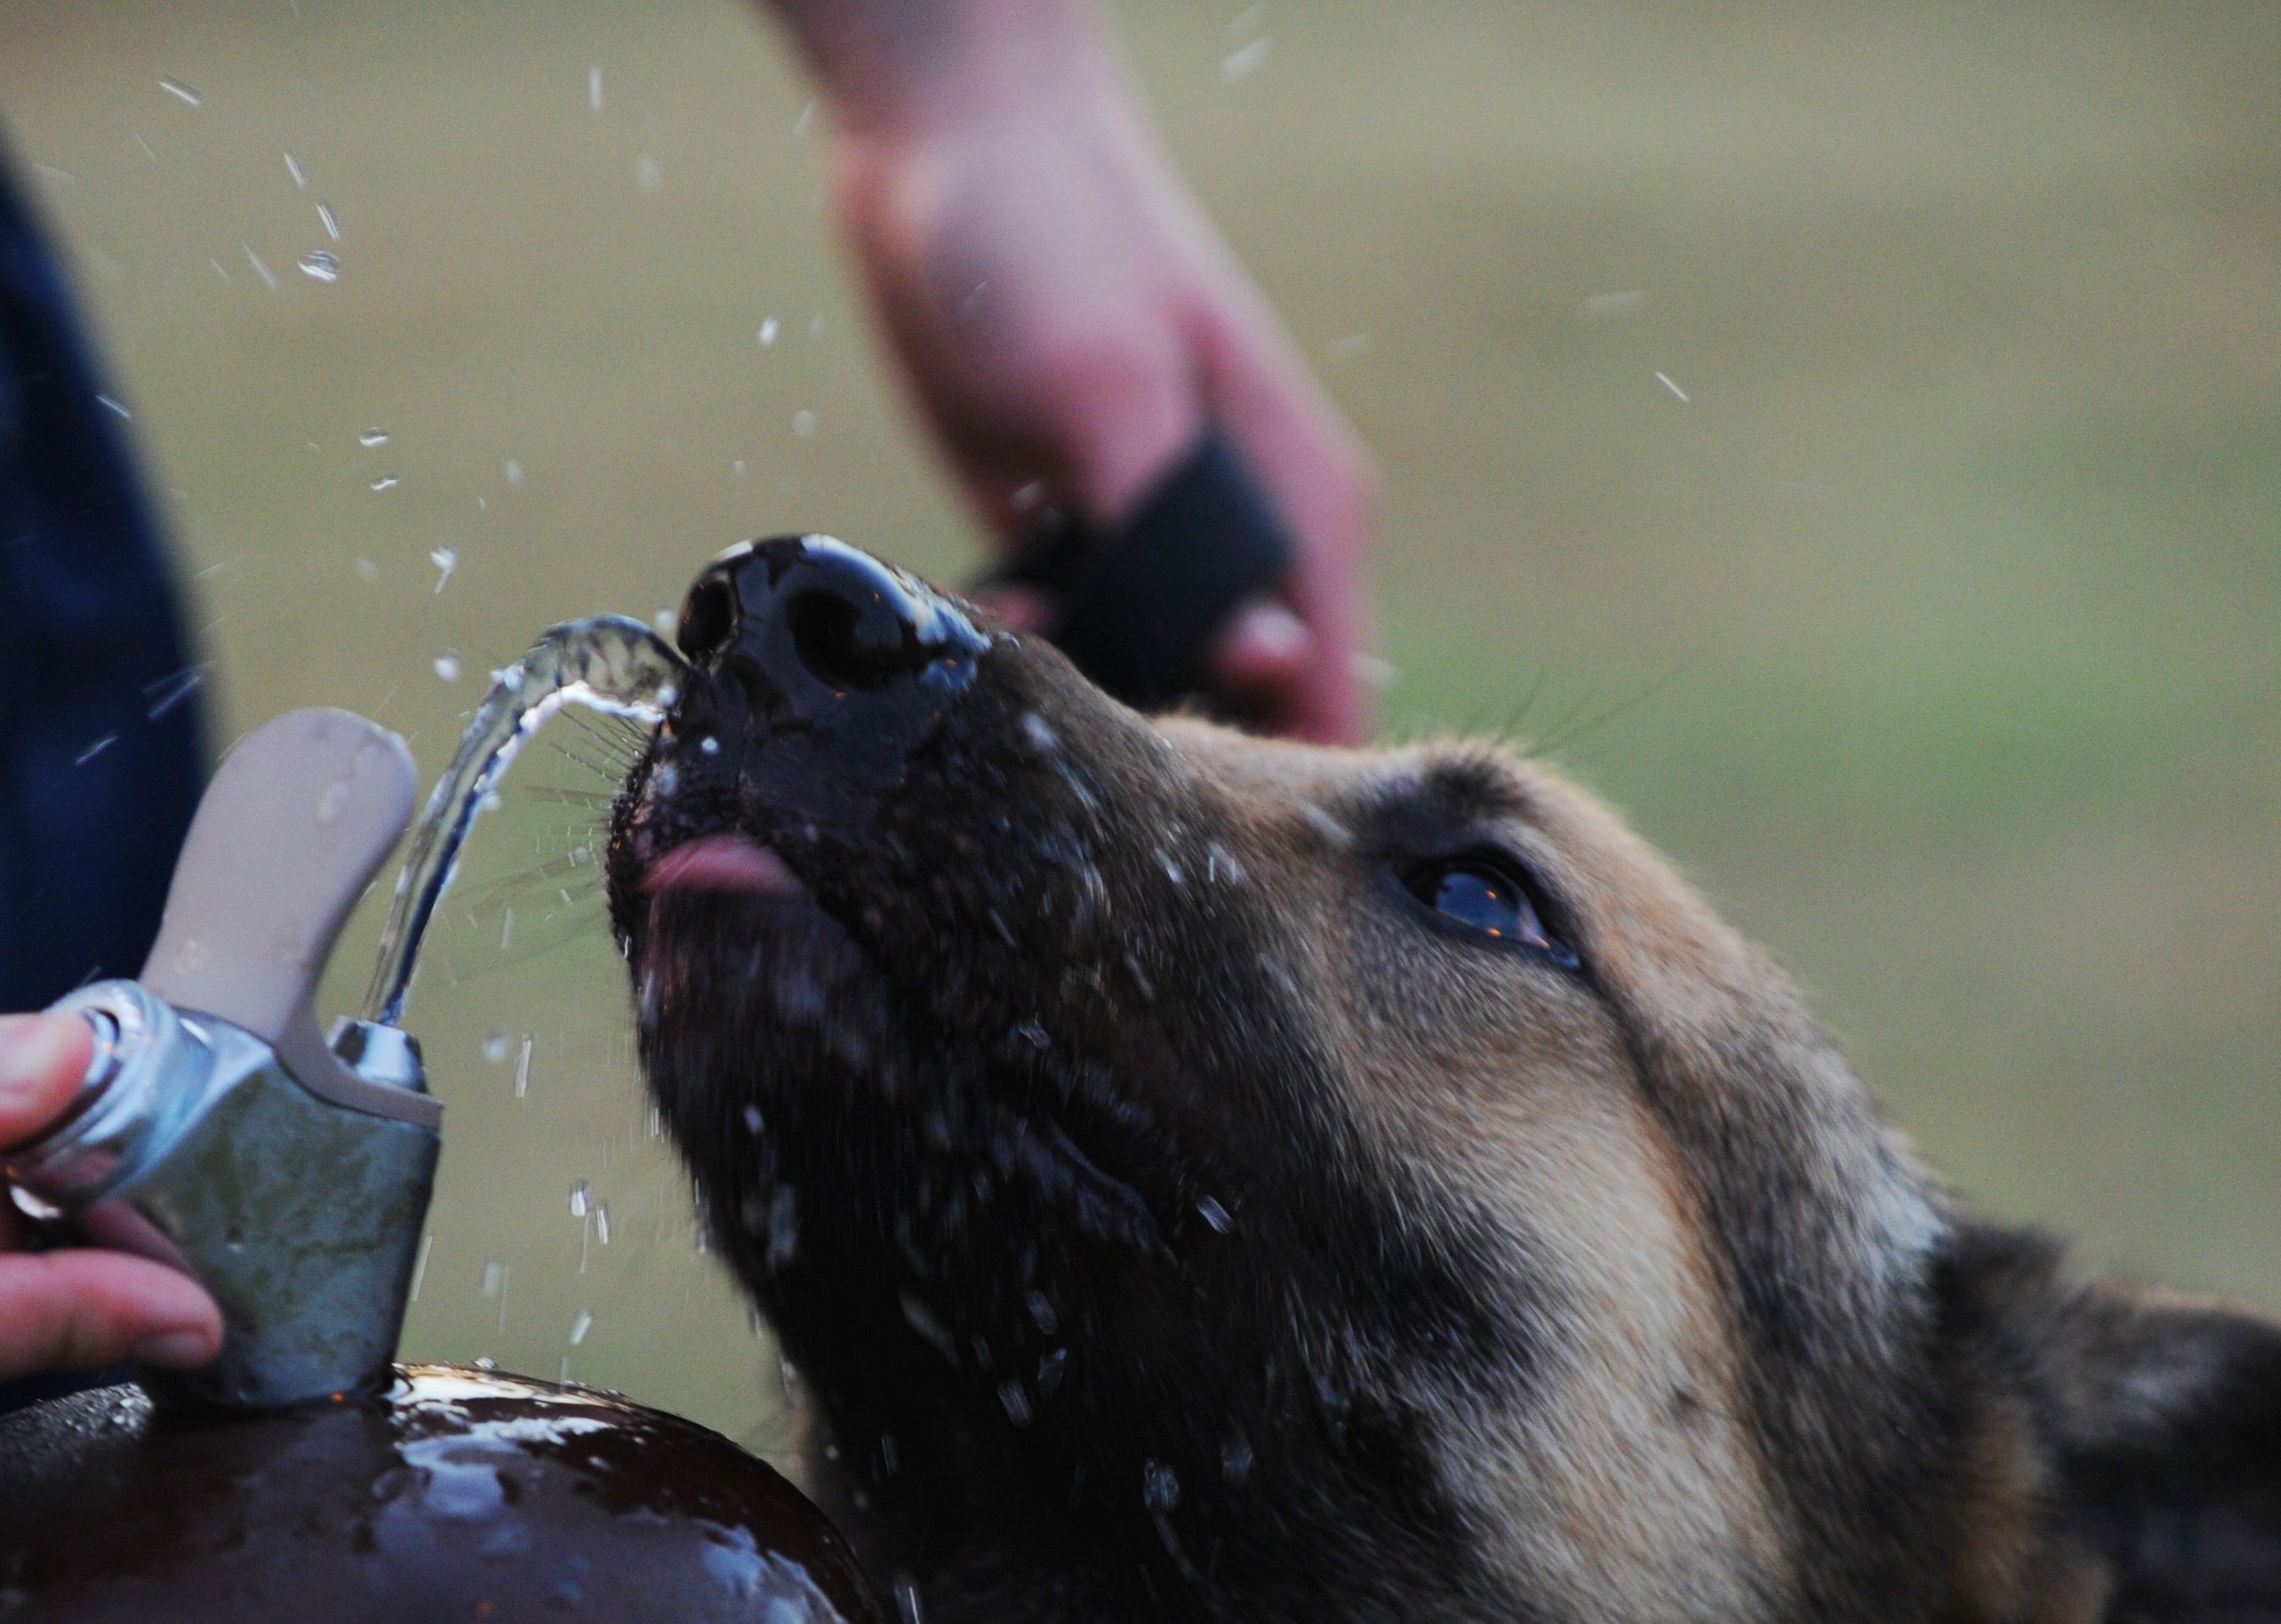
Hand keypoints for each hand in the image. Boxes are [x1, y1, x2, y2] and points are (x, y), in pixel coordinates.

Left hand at [790, 0, 1378, 739]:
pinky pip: (1071, 643)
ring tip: (1011, 670)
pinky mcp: (1075, 534)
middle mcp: (1249, 541)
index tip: (1183, 828)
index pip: (1335, 699)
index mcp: (1306, 511)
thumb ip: (1180, 536)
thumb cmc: (1048, 240)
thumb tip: (1266, 665)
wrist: (945, 139)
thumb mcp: (1107, 388)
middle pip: (1241, 714)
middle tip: (1067, 748)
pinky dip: (1031, 655)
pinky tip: (981, 623)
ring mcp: (1160, 541)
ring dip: (1085, 704)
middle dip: (1162, 750)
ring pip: (1151, 685)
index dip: (1280, 782)